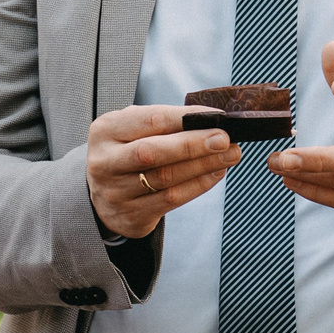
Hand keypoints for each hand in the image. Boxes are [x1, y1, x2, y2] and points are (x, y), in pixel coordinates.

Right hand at [87, 105, 242, 239]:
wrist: (104, 195)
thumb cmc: (127, 152)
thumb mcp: (133, 130)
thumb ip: (165, 123)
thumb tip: (212, 120)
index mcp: (105, 131)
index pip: (150, 120)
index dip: (186, 117)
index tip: (216, 117)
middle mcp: (105, 162)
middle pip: (152, 152)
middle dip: (193, 144)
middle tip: (225, 139)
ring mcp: (115, 192)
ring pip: (166, 178)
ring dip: (203, 165)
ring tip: (229, 155)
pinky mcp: (131, 215)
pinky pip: (171, 199)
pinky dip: (198, 185)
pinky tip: (215, 173)